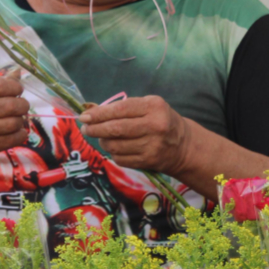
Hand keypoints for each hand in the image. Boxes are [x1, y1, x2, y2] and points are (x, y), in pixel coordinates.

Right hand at [0, 75, 30, 166]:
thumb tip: (17, 73)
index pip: (0, 85)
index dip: (15, 87)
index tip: (17, 90)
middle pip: (10, 105)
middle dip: (22, 104)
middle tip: (21, 105)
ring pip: (13, 123)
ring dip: (20, 120)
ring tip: (17, 118)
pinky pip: (12, 140)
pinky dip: (20, 135)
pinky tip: (17, 131)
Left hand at [78, 95, 193, 172]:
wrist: (183, 146)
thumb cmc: (160, 121)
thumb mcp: (147, 106)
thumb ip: (122, 108)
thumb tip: (90, 112)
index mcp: (154, 107)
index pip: (119, 110)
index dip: (98, 114)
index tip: (84, 116)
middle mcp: (155, 126)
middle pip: (115, 129)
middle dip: (95, 129)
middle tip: (85, 128)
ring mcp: (152, 145)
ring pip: (115, 145)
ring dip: (103, 141)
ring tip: (102, 137)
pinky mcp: (148, 161)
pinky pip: (120, 158)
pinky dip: (113, 153)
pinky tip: (116, 148)